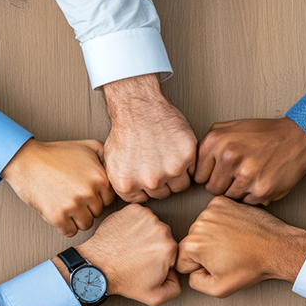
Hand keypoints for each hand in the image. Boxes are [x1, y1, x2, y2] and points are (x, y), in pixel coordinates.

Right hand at [1, 138, 114, 236]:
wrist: (26, 160)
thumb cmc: (56, 154)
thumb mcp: (88, 146)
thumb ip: (107, 157)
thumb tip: (120, 169)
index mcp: (100, 178)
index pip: (109, 199)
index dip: (97, 196)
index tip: (86, 191)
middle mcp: (89, 192)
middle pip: (98, 212)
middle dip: (87, 207)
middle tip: (73, 196)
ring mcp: (73, 206)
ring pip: (85, 224)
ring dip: (77, 218)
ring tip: (67, 205)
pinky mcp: (57, 216)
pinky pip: (69, 232)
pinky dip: (65, 226)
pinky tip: (60, 213)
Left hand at [75, 204, 180, 305]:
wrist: (97, 266)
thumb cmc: (121, 278)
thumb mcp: (154, 296)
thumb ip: (174, 288)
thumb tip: (176, 275)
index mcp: (169, 248)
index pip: (173, 251)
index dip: (161, 259)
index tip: (149, 263)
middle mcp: (160, 229)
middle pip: (164, 236)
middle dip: (154, 245)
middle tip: (139, 255)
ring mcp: (146, 217)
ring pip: (153, 224)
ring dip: (145, 233)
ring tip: (132, 245)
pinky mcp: (133, 209)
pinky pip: (140, 215)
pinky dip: (134, 222)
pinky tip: (127, 235)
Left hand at [103, 74, 196, 202]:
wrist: (138, 107)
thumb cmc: (125, 130)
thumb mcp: (112, 163)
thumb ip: (123, 184)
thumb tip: (133, 195)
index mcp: (127, 186)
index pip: (145, 199)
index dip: (148, 187)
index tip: (148, 175)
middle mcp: (149, 181)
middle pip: (164, 193)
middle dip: (163, 180)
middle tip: (159, 162)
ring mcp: (169, 169)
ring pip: (181, 185)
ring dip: (178, 174)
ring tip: (168, 157)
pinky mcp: (186, 156)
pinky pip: (193, 169)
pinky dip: (188, 161)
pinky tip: (176, 149)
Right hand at [176, 196, 305, 297]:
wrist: (277, 247)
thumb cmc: (253, 265)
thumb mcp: (220, 288)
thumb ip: (196, 283)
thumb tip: (192, 273)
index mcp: (194, 244)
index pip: (181, 260)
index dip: (199, 267)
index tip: (216, 265)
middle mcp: (199, 223)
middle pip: (191, 242)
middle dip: (205, 251)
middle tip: (227, 255)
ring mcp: (211, 210)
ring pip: (201, 228)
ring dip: (213, 236)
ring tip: (232, 243)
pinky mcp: (222, 202)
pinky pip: (212, 215)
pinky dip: (221, 222)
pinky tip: (233, 231)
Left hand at [195, 118, 305, 205]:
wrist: (297, 138)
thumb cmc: (263, 134)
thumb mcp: (230, 128)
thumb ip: (208, 144)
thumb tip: (192, 166)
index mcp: (216, 141)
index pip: (198, 175)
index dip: (210, 174)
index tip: (221, 170)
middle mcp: (229, 157)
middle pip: (211, 189)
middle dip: (223, 184)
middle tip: (239, 172)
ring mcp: (245, 175)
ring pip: (228, 197)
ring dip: (238, 190)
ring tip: (251, 174)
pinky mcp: (260, 191)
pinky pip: (246, 203)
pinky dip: (253, 196)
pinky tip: (261, 180)